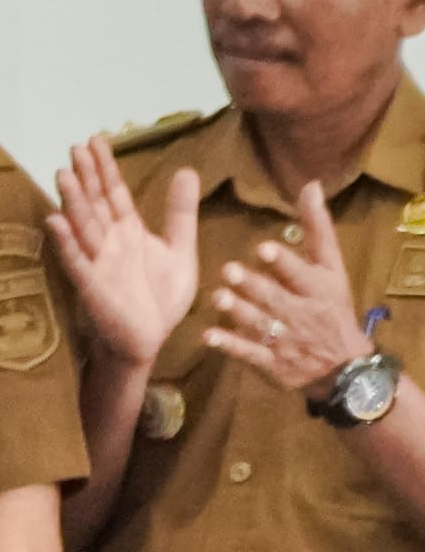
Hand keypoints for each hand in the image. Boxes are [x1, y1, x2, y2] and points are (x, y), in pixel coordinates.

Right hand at [48, 137, 203, 364]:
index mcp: (128, 231)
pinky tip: (55, 222)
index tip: (95, 140)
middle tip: (75, 147)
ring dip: (72, 201)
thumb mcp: (180, 250)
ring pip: (82, 226)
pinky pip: (76, 261)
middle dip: (85, 176)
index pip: (113, 193)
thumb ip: (180, 213)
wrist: (150, 340)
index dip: (104, 167)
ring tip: (63, 173)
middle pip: (94, 203)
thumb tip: (187, 170)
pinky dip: (66, 243)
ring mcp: (97, 263)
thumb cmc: (160, 298)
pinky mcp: (92, 286)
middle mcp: (108, 242)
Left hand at [203, 179, 376, 392]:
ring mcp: (286, 340)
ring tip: (217, 297)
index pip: (301, 274)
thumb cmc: (333, 307)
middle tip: (228, 270)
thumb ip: (317, 228)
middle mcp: (302, 313)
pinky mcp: (271, 363)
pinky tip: (207, 337)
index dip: (283, 262)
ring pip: (260, 324)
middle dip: (253, 286)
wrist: (343, 366)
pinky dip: (229, 345)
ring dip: (238, 312)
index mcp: (319, 289)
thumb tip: (311, 186)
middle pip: (276, 298)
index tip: (263, 248)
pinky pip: (249, 354)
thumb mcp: (332, 268)